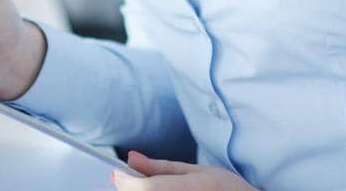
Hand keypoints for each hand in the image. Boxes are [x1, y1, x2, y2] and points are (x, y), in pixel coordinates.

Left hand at [114, 152, 260, 189]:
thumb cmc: (228, 190)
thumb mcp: (197, 171)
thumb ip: (161, 166)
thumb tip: (131, 158)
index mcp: (194, 188)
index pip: (148, 188)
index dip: (127, 181)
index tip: (117, 173)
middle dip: (132, 188)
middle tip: (131, 179)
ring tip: (151, 186)